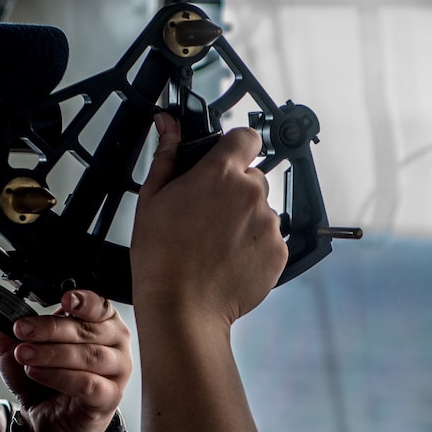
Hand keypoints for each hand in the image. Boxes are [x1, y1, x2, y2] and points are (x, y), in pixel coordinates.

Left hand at [0, 278, 131, 431]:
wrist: (48, 421)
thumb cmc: (43, 378)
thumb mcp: (15, 342)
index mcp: (99, 320)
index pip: (98, 304)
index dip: (83, 300)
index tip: (64, 299)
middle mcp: (114, 342)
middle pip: (87, 329)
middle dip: (50, 329)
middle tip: (21, 330)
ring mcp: (116, 371)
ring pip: (88, 356)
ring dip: (51, 354)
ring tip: (24, 355)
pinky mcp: (108, 397)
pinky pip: (88, 384)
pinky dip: (60, 377)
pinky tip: (38, 373)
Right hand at [131, 113, 287, 323]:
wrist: (182, 307)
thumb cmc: (161, 256)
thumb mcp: (152, 199)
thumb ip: (167, 155)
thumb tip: (167, 124)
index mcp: (220, 173)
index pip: (245, 138)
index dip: (234, 148)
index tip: (224, 162)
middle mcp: (252, 193)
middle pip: (252, 178)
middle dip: (233, 192)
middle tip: (206, 217)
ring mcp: (269, 224)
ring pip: (261, 210)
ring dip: (244, 221)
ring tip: (214, 245)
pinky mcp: (280, 252)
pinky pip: (270, 240)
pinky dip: (254, 247)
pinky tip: (227, 260)